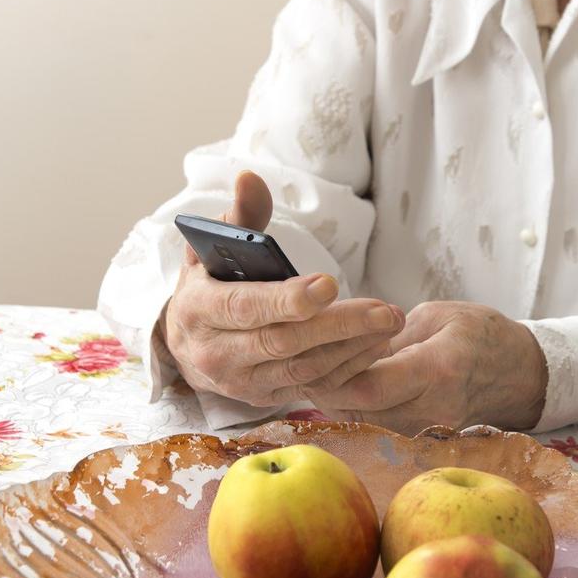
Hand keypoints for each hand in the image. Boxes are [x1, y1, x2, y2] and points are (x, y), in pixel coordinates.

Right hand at [160, 171, 404, 406]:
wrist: (186, 344)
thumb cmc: (208, 285)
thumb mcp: (210, 249)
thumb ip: (240, 216)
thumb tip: (251, 179)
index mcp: (198, 311)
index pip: (245, 308)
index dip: (287, 300)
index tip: (329, 285)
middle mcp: (216, 354)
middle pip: (283, 342)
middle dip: (338, 326)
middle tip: (385, 311)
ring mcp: (241, 382)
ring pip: (303, 369)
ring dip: (352, 348)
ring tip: (391, 324)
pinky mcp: (264, 398)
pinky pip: (312, 386)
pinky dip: (348, 367)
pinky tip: (377, 344)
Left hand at [311, 301, 546, 432]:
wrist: (520, 374)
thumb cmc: (480, 334)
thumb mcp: (436, 316)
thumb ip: (388, 334)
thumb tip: (341, 345)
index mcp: (437, 370)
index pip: (367, 384)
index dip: (329, 370)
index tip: (306, 349)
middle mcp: (432, 408)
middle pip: (356, 406)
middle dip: (321, 383)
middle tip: (296, 358)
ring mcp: (428, 430)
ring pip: (360, 419)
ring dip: (331, 396)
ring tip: (310, 367)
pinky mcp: (422, 439)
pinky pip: (373, 425)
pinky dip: (350, 405)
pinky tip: (336, 383)